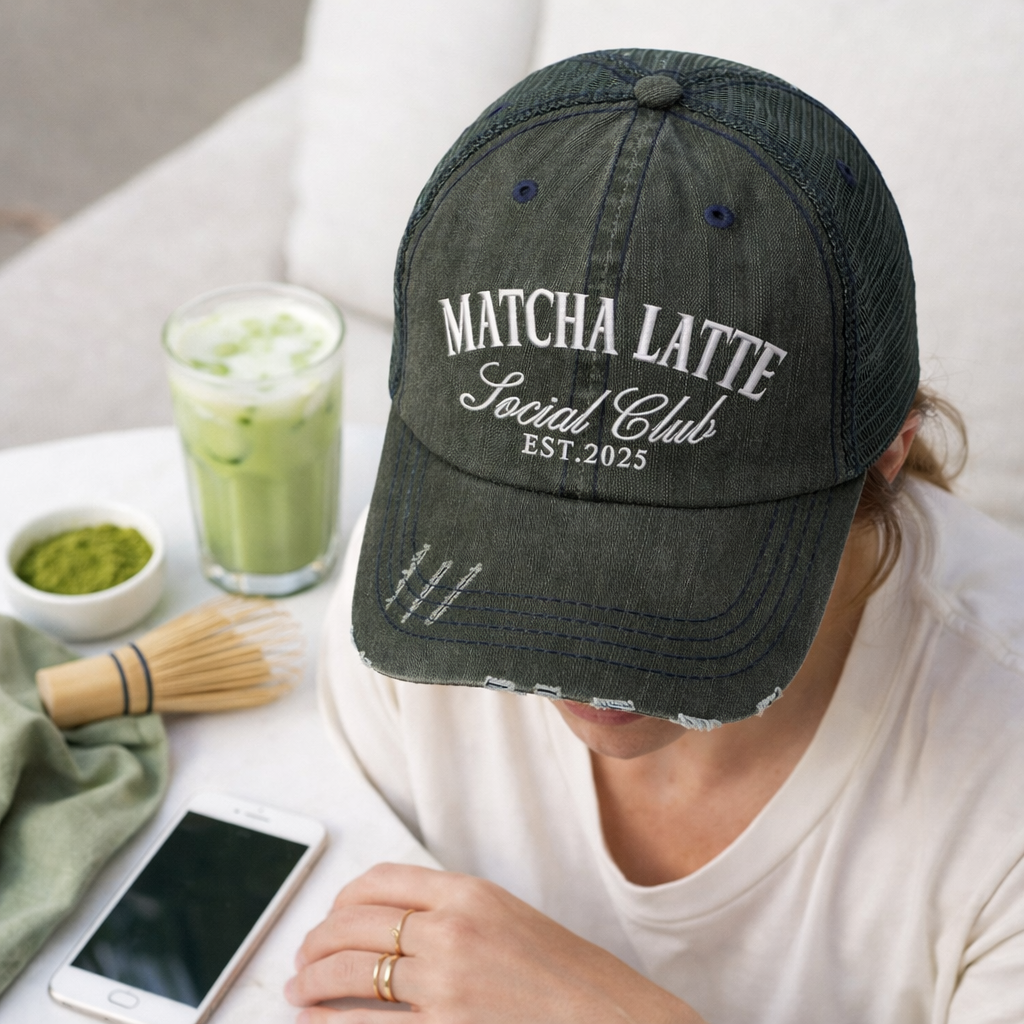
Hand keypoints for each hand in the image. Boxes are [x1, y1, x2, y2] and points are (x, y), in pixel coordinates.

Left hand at [285, 862, 704, 1022]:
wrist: (615, 1022)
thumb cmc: (573, 982)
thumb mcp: (513, 924)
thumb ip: (458, 918)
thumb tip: (399, 930)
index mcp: (470, 893)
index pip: (380, 881)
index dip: (342, 901)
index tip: (330, 918)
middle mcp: (451, 929)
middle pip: (355, 925)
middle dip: (316, 944)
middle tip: (301, 961)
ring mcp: (445, 982)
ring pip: (351, 974)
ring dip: (312, 983)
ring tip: (298, 993)